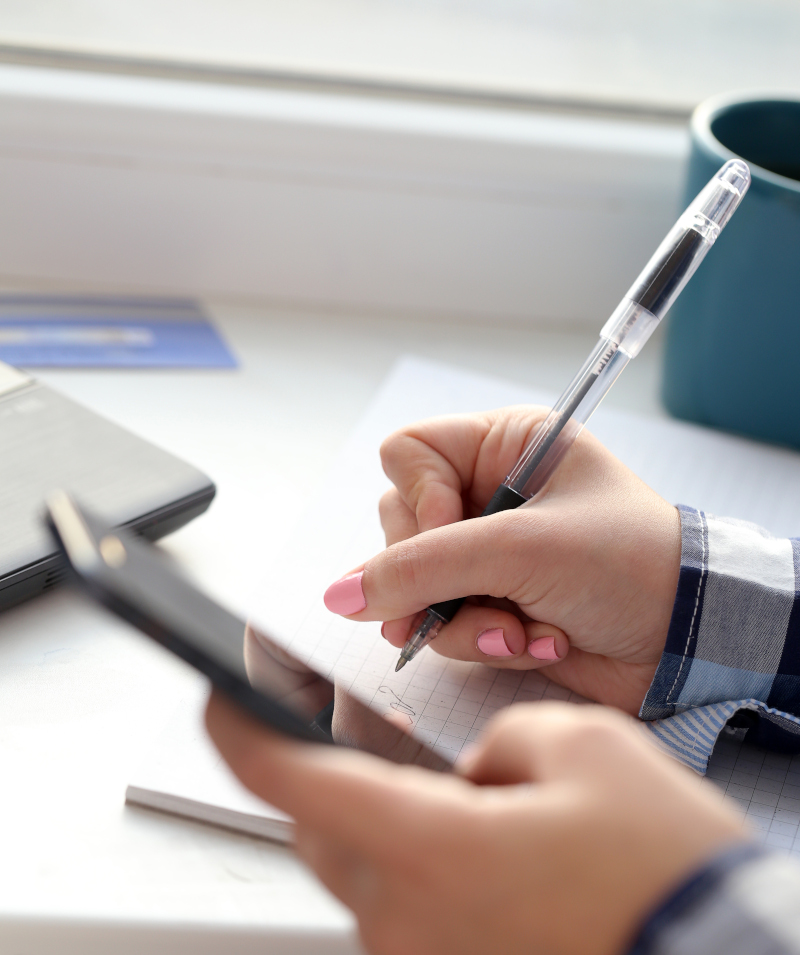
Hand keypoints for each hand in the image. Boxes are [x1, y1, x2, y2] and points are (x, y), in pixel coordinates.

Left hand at [206, 693, 743, 954]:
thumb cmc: (660, 871)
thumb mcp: (586, 748)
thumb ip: (502, 735)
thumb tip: (474, 767)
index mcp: (427, 851)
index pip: (291, 783)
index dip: (241, 731)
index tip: (218, 696)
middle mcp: (408, 920)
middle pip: (322, 827)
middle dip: (333, 767)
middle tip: (367, 719)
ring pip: (365, 867)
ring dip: (384, 812)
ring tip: (442, 775)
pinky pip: (406, 904)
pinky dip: (417, 854)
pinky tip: (467, 828)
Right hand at [323, 407, 681, 714]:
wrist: (691, 641)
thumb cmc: (629, 565)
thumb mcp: (523, 550)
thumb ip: (423, 568)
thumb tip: (339, 593)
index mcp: (506, 447)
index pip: (409, 453)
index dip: (416, 499)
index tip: (450, 535)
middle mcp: (490, 494)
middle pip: (403, 525)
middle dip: (439, 578)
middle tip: (480, 601)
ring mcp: (491, 552)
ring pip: (419, 585)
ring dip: (467, 621)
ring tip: (522, 634)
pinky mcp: (495, 602)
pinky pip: (447, 623)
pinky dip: (486, 643)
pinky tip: (537, 645)